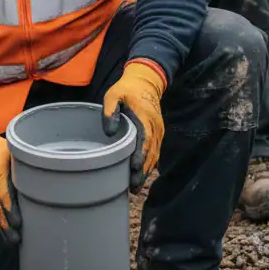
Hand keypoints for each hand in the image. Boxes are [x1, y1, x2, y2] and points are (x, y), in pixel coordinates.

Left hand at [102, 60, 165, 190]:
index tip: (134, 169)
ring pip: (154, 154)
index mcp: (144, 117)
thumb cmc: (126, 89)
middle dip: (143, 171)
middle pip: (151, 152)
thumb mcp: (113, 94)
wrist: (146, 82)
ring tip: (136, 187)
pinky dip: (150, 164)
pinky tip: (142, 175)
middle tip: (133, 187)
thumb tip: (110, 132)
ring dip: (146, 171)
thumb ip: (110, 110)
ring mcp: (158, 130)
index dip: (140, 155)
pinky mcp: (158, 133)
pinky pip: (156, 151)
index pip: (144, 139)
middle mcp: (155, 126)